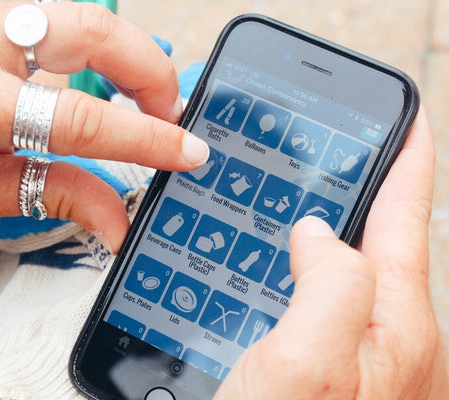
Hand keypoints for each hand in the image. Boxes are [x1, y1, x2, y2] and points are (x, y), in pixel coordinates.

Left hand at [0, 0, 207, 251]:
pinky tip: (105, 79)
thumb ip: (60, 196)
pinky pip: (61, 17)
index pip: (81, 117)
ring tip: (145, 104)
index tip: (189, 152)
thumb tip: (120, 221)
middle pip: (95, 31)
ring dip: (128, 55)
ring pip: (83, 13)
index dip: (146, 139)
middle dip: (150, 73)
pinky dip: (98, 47)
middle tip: (170, 120)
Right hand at [216, 110, 448, 398]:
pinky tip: (276, 273)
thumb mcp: (307, 364)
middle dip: (361, 187)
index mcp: (393, 324)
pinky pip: (320, 303)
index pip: (406, 215)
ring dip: (324, 230)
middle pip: (380, 239)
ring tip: (300, 200)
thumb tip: (315, 231)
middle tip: (338, 148)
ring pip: (346, 271)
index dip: (408, 157)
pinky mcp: (328, 374)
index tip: (409, 114)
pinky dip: (298, 272)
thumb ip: (329, 284)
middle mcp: (386, 337)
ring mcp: (360, 357)